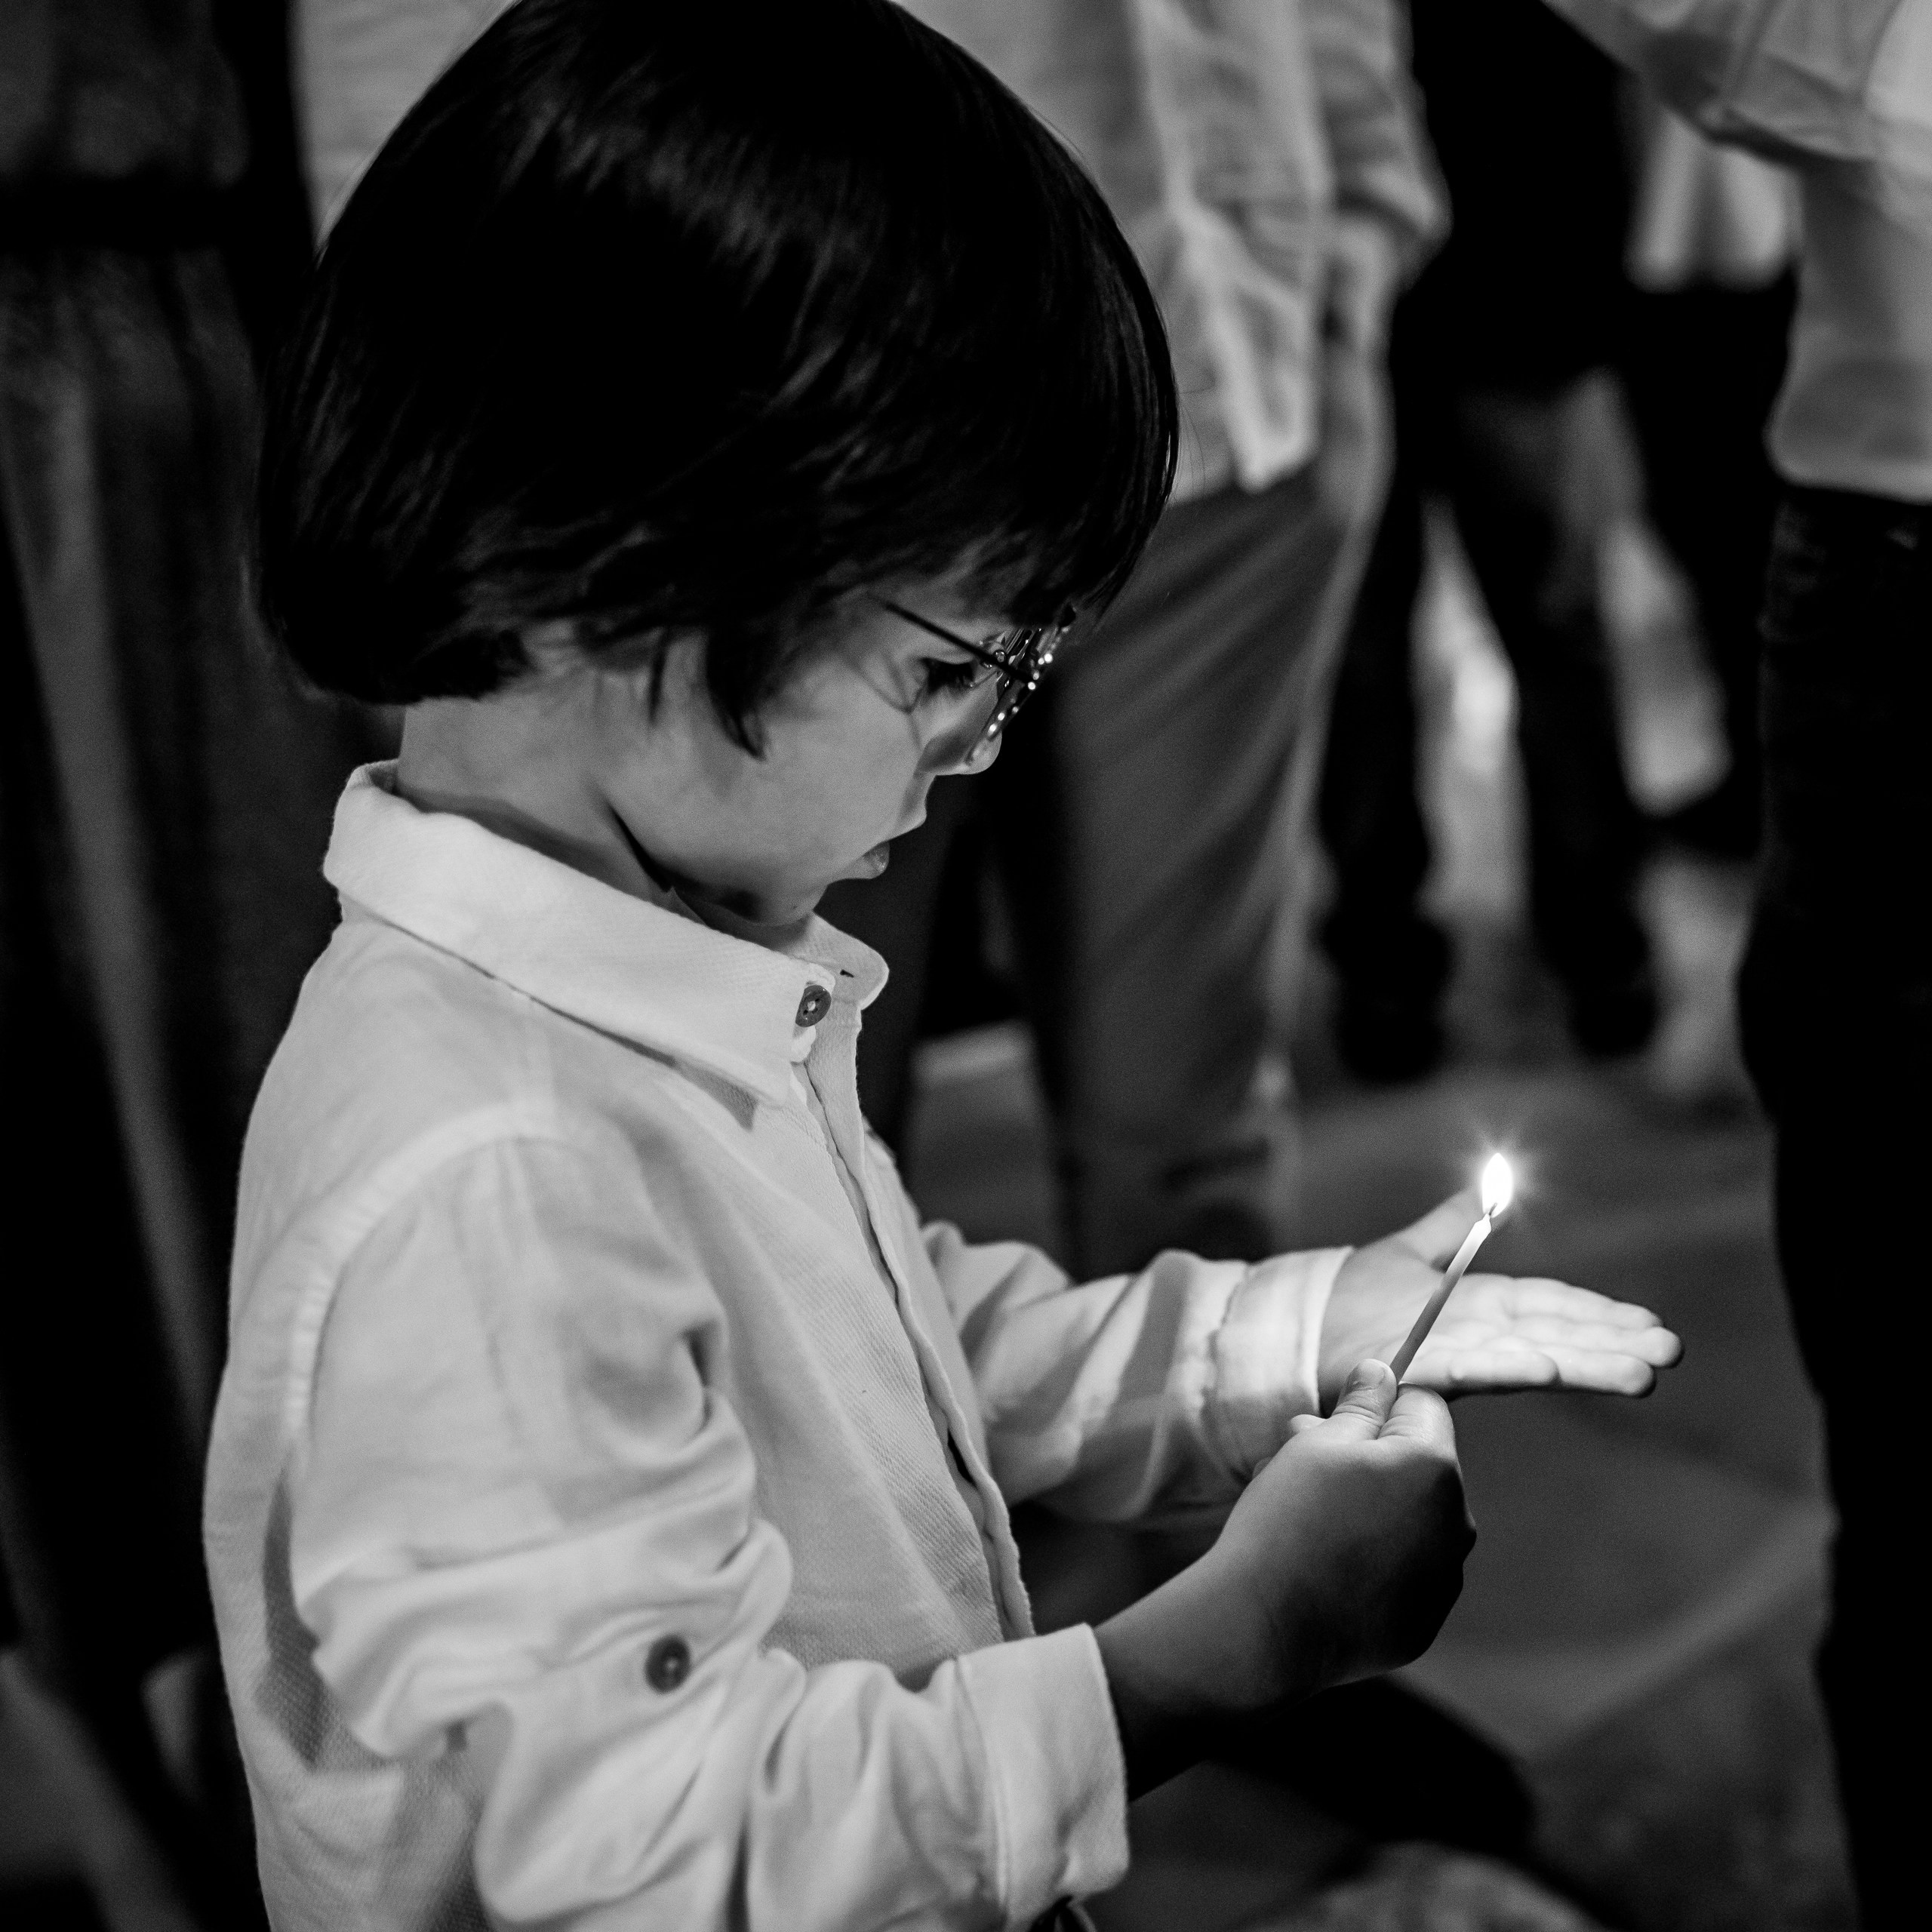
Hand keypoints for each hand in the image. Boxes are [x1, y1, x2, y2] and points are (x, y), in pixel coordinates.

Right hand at [1095, 1361, 1470, 1793]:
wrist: (1266, 1625)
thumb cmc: (1289, 1519)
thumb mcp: (1317, 1443)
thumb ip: (1361, 1405)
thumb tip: (1382, 1373)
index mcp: (1435, 1468)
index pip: (1423, 1406)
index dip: (1376, 1407)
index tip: (1333, 1426)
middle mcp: (1456, 1523)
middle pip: (1419, 1466)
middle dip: (1371, 1459)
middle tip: (1305, 1469)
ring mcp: (1444, 1579)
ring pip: (1412, 1519)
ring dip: (1373, 1510)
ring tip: (1310, 1523)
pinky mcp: (1423, 1622)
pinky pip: (1404, 1572)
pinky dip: (1373, 1563)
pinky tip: (1325, 1569)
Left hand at [1318, 1190, 1682, 1408]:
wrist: (1295, 1328)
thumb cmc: (1351, 1299)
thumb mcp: (1410, 1252)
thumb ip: (1454, 1222)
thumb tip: (1496, 1183)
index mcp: (1481, 1308)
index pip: (1553, 1309)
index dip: (1600, 1317)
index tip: (1651, 1326)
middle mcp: (1476, 1337)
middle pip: (1556, 1339)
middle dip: (1612, 1347)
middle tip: (1669, 1356)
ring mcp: (1451, 1356)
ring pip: (1530, 1359)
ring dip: (1584, 1367)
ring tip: (1639, 1376)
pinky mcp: (1418, 1371)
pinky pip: (1468, 1370)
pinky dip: (1508, 1367)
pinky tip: (1549, 1370)